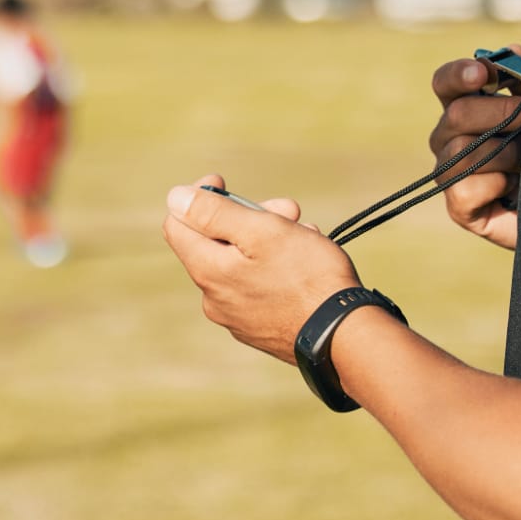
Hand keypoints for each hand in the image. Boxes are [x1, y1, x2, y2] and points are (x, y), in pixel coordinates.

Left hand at [162, 173, 360, 362]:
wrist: (345, 337)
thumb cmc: (307, 277)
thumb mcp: (261, 231)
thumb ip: (213, 213)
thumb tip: (175, 197)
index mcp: (207, 271)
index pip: (177, 224)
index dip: (195, 197)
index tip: (221, 182)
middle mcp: (214, 298)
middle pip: (215, 242)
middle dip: (249, 216)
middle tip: (288, 208)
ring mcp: (237, 317)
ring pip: (241, 262)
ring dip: (269, 239)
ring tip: (306, 232)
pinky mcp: (260, 329)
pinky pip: (258, 286)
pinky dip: (276, 267)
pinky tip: (306, 260)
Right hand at [428, 48, 520, 249]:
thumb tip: (514, 51)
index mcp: (465, 109)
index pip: (444, 83)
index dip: (458, 73)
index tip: (484, 73)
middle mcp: (449, 139)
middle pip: (455, 113)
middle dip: (500, 112)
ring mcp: (450, 173)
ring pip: (460, 150)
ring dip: (505, 151)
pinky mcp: (458, 208)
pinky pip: (464, 190)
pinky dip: (495, 185)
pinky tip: (515, 188)